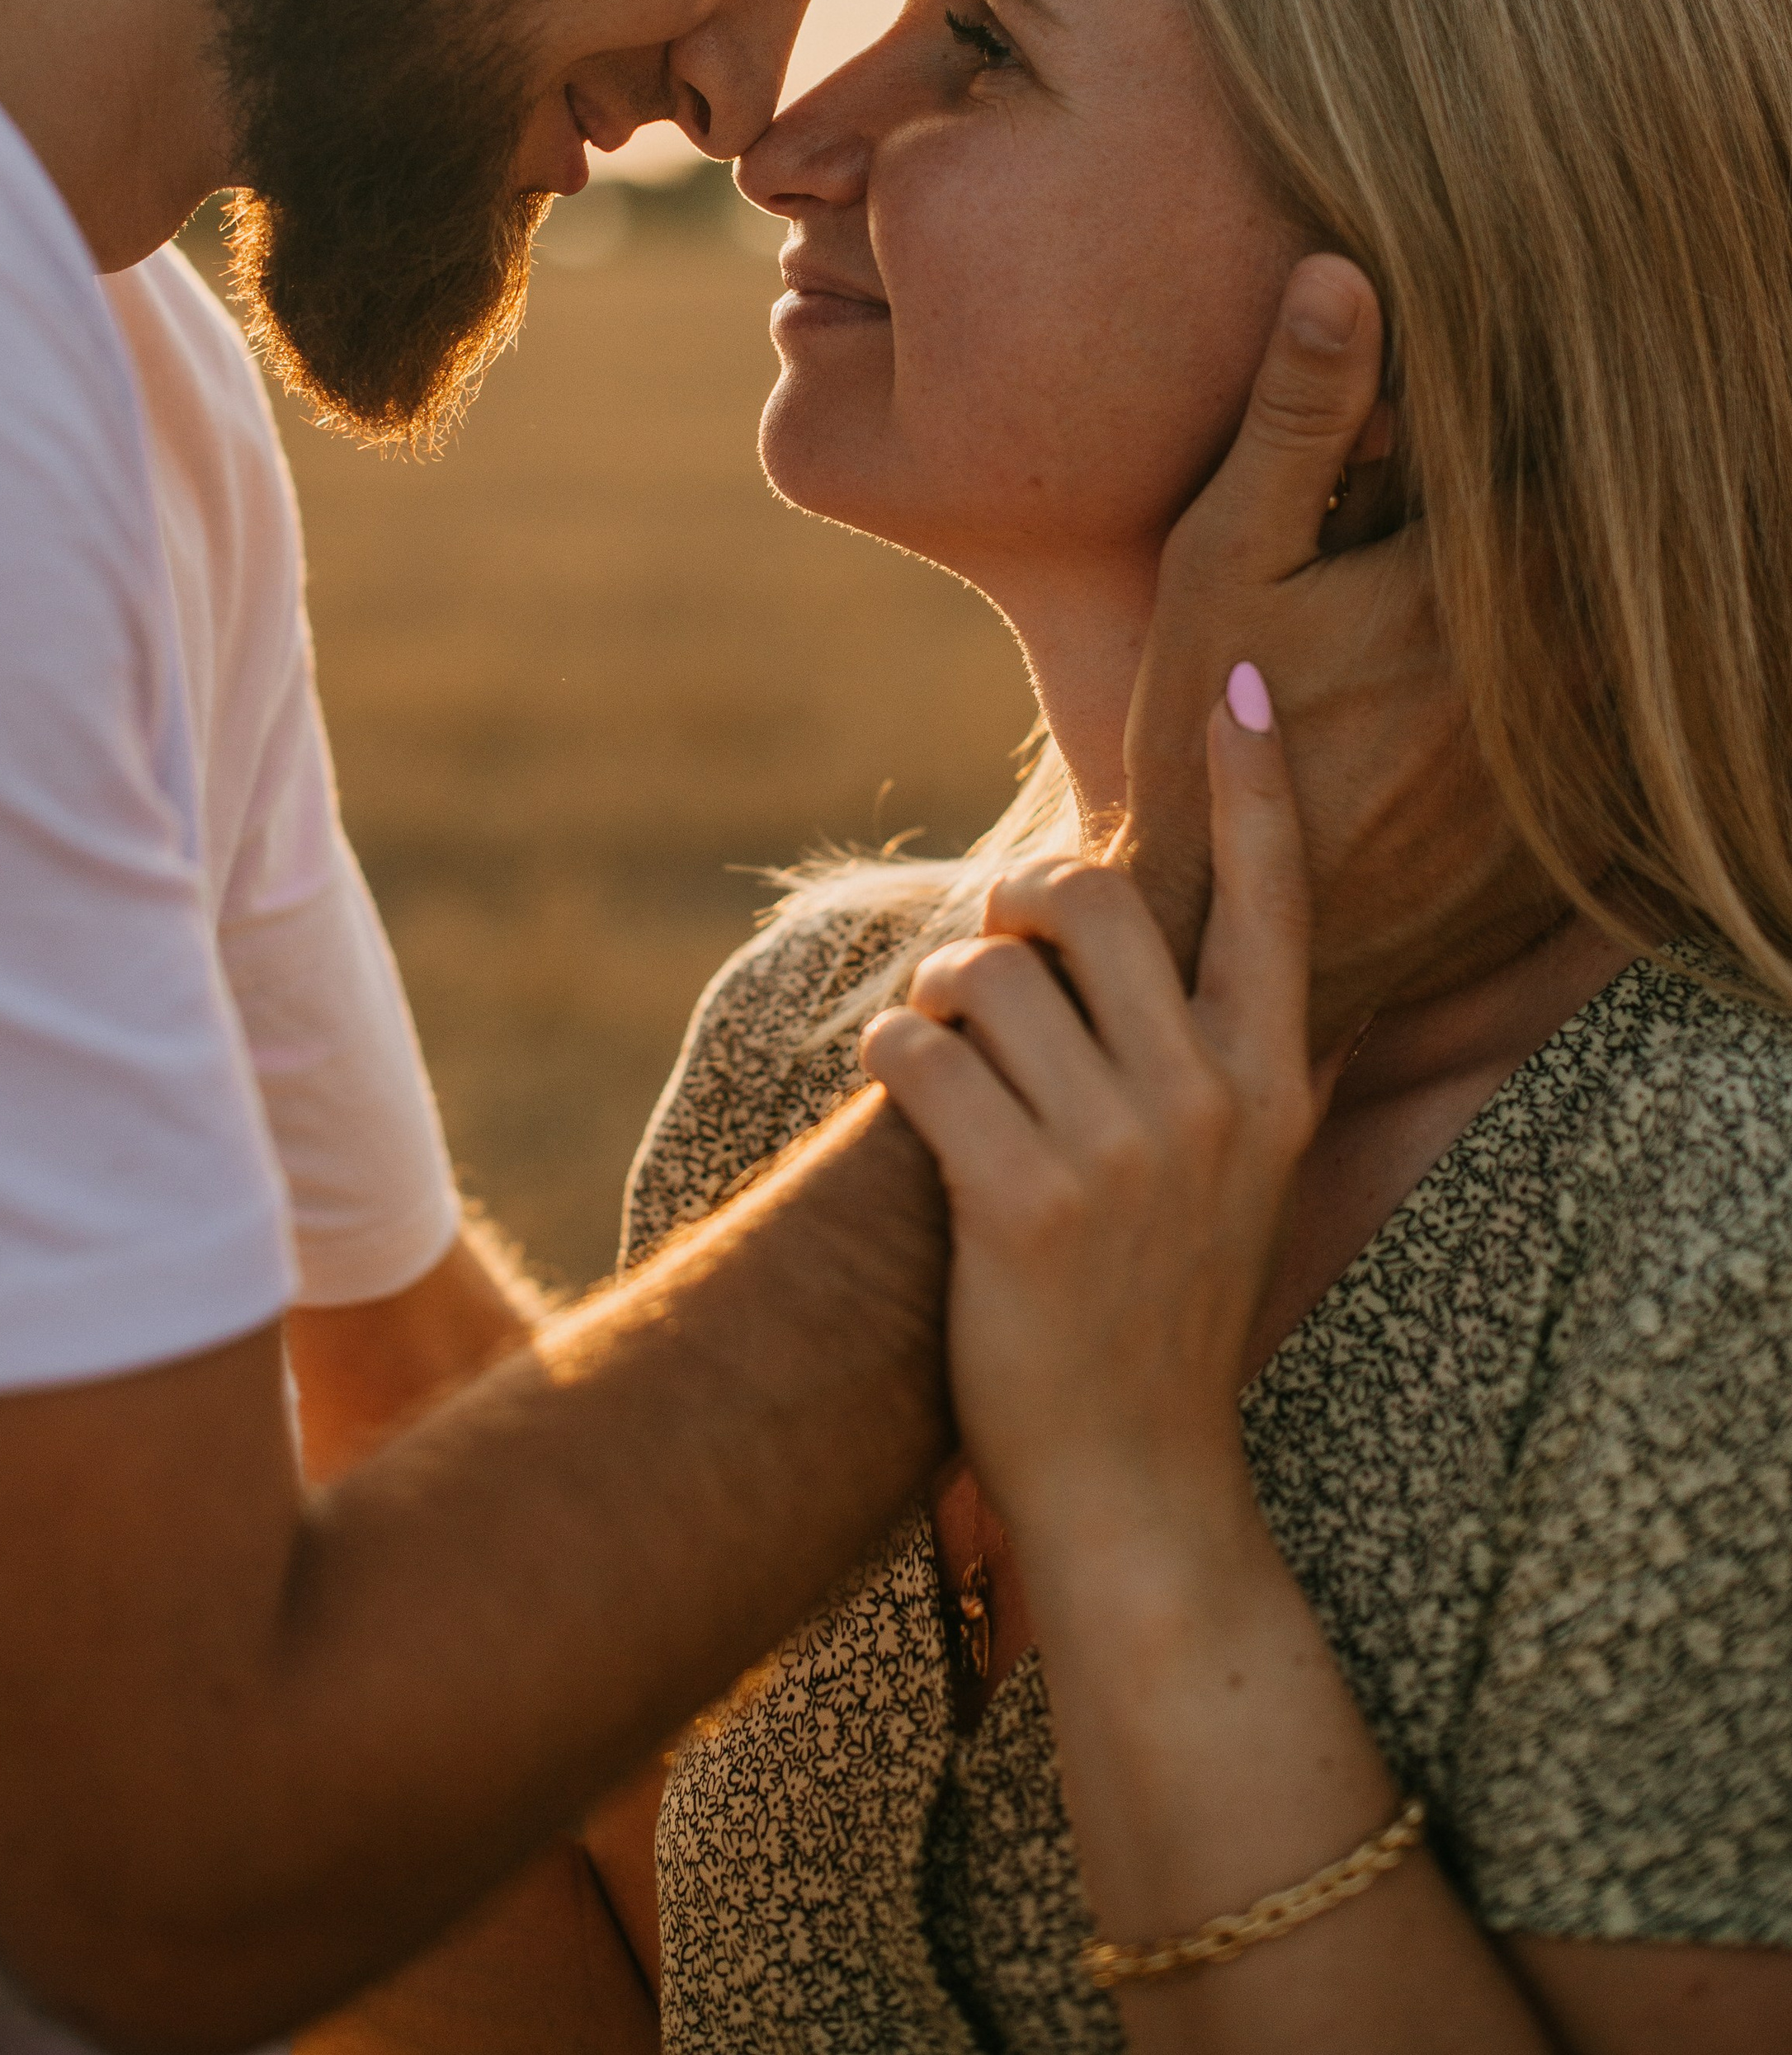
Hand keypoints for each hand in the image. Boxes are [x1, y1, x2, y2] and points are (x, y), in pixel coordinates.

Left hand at [861, 675, 1314, 1556]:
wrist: (1138, 1483)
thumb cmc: (1164, 1311)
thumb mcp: (1237, 1173)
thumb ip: (1220, 1054)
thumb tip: (1189, 927)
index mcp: (1273, 1080)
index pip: (1273, 896)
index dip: (1255, 783)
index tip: (1246, 682)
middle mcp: (1212, 1100)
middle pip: (1093, 901)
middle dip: (1016, 899)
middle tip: (992, 945)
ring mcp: (1123, 1154)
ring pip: (988, 973)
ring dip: (939, 989)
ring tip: (945, 1045)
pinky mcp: (1025, 1203)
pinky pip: (922, 1052)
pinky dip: (891, 1053)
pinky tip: (903, 1092)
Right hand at [1123, 254, 1561, 1044]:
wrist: (1235, 931)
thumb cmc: (1213, 727)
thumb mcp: (1228, 558)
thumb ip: (1301, 418)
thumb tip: (1343, 272)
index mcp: (1485, 573)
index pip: (1558, 444)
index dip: (1529, 398)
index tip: (1504, 373)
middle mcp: (1567, 657)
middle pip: (1598, 536)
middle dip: (1547, 493)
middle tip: (1479, 477)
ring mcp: (1591, 745)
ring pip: (1621, 628)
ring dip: (1572, 595)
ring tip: (1467, 608)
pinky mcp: (1593, 816)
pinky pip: (1624, 724)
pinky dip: (1588, 687)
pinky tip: (1503, 691)